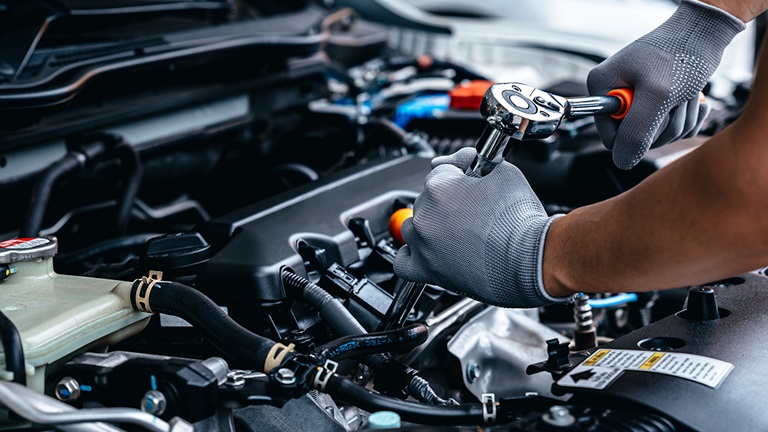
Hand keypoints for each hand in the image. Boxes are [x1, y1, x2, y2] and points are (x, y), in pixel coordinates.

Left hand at [393, 148, 571, 307]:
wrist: (531, 260)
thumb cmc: (520, 220)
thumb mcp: (503, 172)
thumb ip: (471, 158)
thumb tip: (457, 158)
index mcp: (439, 186)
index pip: (440, 171)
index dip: (459, 178)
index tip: (471, 187)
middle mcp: (425, 214)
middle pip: (426, 199)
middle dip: (447, 203)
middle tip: (472, 214)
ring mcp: (422, 243)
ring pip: (413, 227)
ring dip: (430, 227)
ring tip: (458, 233)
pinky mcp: (426, 270)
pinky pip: (403, 262)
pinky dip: (412, 255)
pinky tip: (428, 251)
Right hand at [587, 0, 743, 169]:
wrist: (705, 32)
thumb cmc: (681, 53)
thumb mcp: (658, 94)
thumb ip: (636, 131)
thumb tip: (622, 161)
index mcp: (603, 88)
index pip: (610, 137)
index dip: (636, 135)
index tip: (655, 112)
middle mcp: (615, 95)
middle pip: (635, 139)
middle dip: (664, 124)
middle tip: (675, 99)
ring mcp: (635, 100)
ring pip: (657, 136)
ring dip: (680, 119)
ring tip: (685, 93)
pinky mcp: (656, 104)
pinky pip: (671, 129)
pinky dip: (688, 118)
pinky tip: (691, 98)